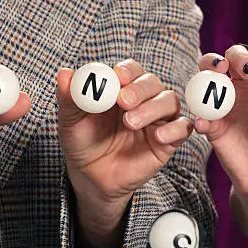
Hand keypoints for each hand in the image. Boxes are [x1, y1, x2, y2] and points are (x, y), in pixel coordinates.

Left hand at [56, 59, 192, 242]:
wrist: (92, 177)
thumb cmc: (83, 143)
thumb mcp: (71, 122)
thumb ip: (69, 98)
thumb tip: (64, 74)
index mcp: (120, 88)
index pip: (131, 70)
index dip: (127, 71)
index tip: (118, 77)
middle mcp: (143, 99)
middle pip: (152, 83)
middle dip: (139, 89)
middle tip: (123, 101)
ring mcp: (157, 119)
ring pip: (170, 101)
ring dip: (153, 108)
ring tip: (131, 123)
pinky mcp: (168, 140)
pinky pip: (182, 128)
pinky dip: (175, 129)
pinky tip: (158, 137)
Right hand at [194, 44, 247, 204]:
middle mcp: (245, 87)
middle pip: (233, 58)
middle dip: (237, 56)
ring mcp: (226, 104)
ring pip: (209, 76)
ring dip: (209, 69)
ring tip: (218, 75)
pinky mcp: (213, 126)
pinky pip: (202, 116)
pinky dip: (200, 116)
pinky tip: (205, 123)